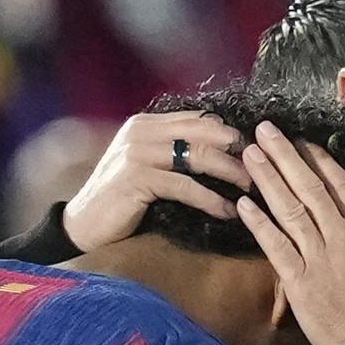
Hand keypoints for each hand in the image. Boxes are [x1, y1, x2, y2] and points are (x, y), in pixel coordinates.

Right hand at [63, 112, 249, 250]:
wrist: (82, 225)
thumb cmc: (120, 200)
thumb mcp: (147, 167)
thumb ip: (172, 152)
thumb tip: (217, 152)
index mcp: (146, 124)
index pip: (198, 119)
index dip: (229, 132)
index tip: (254, 150)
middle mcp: (142, 132)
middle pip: (203, 132)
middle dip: (236, 149)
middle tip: (261, 168)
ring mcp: (138, 153)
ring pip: (198, 155)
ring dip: (230, 172)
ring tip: (251, 188)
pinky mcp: (137, 179)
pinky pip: (185, 186)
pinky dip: (211, 200)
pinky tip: (228, 212)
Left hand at [237, 121, 344, 344]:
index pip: (340, 185)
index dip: (319, 160)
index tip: (302, 140)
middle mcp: (341, 236)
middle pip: (309, 188)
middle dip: (285, 156)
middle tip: (263, 131)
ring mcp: (319, 257)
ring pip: (289, 209)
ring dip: (267, 179)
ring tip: (249, 154)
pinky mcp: (300, 281)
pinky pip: (276, 247)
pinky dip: (259, 224)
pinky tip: (243, 204)